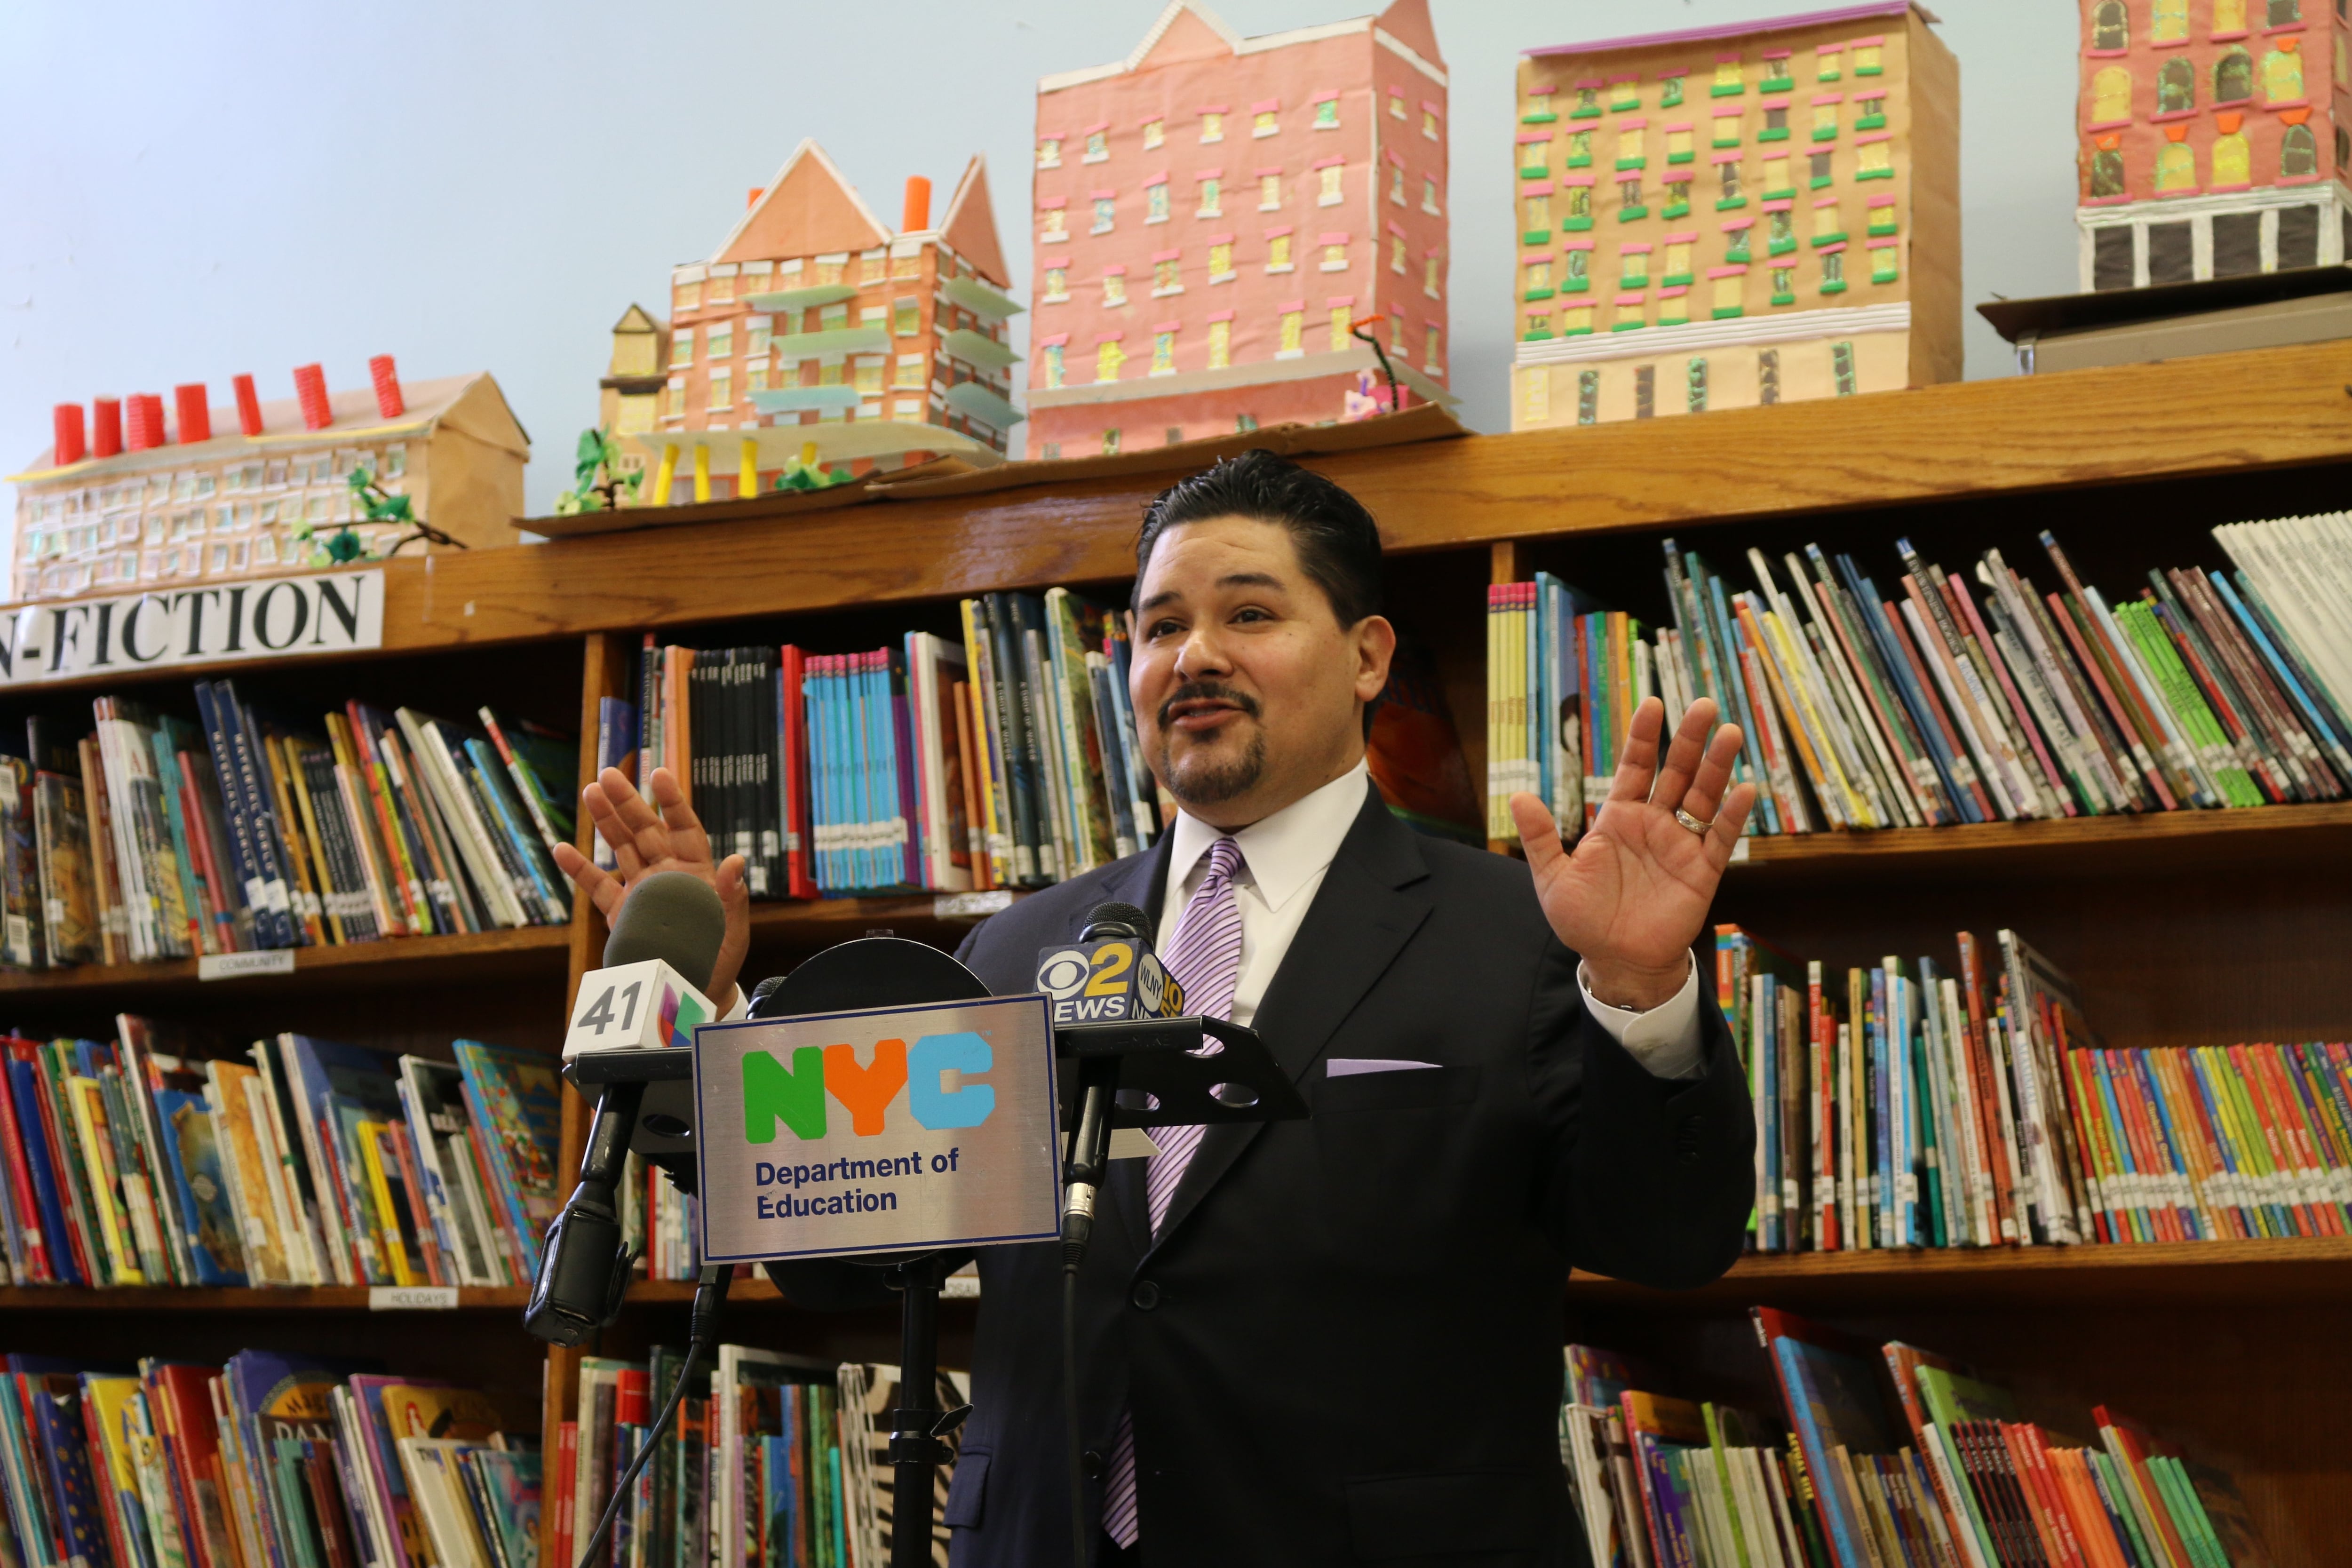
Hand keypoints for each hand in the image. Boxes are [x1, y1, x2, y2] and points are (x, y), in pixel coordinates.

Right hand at [550, 766, 751, 1013]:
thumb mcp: (733, 931)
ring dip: (606, 821)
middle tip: (609, 774)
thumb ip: (732, 897)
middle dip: (628, 802)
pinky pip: (597, 886)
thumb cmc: (720, 959)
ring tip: (590, 792)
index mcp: (697, 872)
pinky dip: (580, 869)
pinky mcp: (620, 912)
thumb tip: (735, 861)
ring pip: (621, 847)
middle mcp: (667, 874)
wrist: (693, 992)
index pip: (684, 828)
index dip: (672, 802)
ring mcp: (641, 890)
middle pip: (645, 830)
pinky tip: (562, 849)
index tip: (659, 774)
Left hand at [1508, 697, 1757, 1011]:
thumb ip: (1541, 836)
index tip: (1652, 704)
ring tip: (1730, 732)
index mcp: (1619, 819)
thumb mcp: (1553, 878)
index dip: (1643, 738)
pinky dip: (1732, 815)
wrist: (1615, 962)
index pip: (1634, 768)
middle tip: (1703, 705)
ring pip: (1702, 797)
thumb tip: (1518, 796)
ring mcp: (1680, 845)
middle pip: (1674, 772)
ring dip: (1716, 766)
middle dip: (1688, 740)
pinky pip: (1720, 838)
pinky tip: (1744, 789)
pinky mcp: (1701, 872)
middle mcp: (1653, 825)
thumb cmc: (1584, 920)